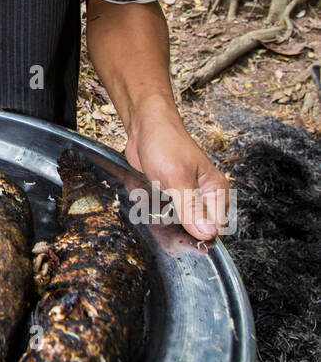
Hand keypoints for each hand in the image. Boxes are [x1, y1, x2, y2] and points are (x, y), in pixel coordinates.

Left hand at [124, 114, 230, 242]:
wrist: (144, 125)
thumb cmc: (164, 142)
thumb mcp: (177, 178)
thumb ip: (191, 208)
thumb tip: (207, 234)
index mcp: (216, 190)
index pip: (216, 228)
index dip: (199, 236)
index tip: (182, 233)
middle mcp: (206, 194)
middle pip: (199, 228)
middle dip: (181, 229)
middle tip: (164, 215)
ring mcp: (189, 194)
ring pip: (182, 222)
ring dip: (168, 220)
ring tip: (156, 204)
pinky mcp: (173, 193)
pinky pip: (169, 213)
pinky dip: (159, 212)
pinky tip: (151, 203)